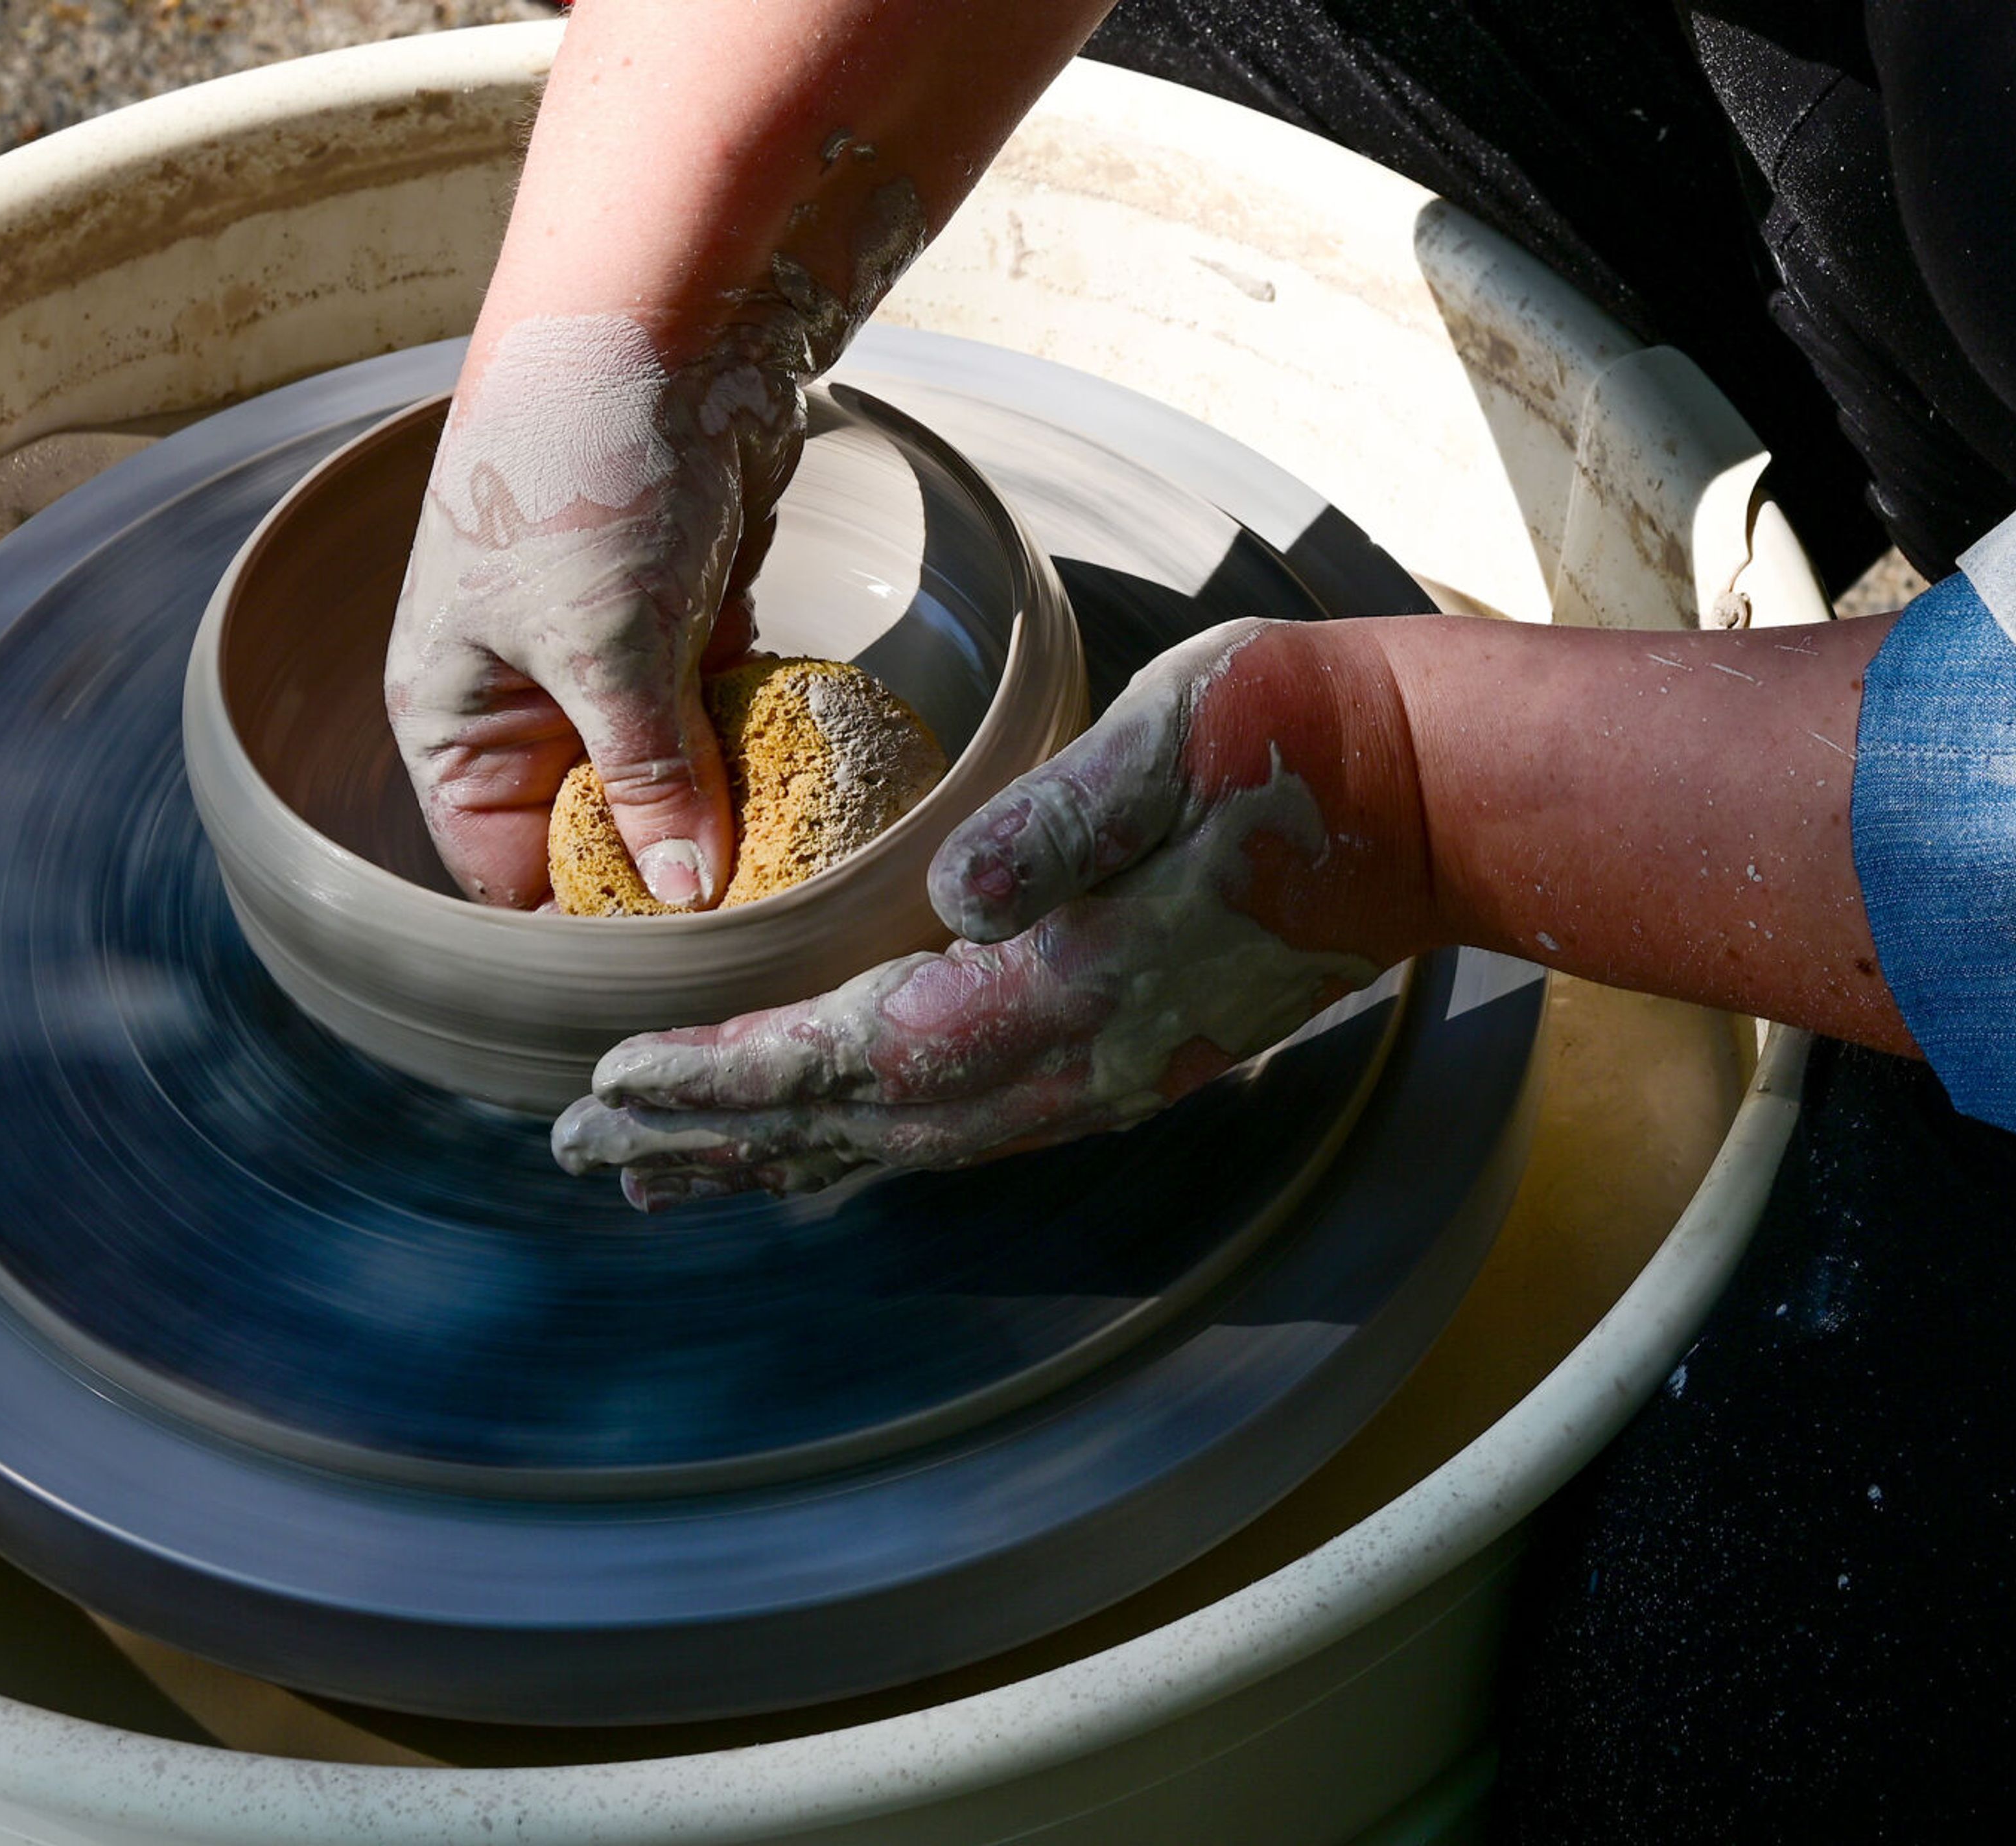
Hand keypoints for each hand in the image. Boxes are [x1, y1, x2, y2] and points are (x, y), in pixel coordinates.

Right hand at [385, 314, 805, 908]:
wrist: (667, 332)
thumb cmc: (585, 475)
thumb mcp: (608, 646)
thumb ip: (649, 778)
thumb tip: (688, 895)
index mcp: (461, 723)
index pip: (514, 875)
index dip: (594, 923)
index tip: (688, 963)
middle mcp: (529, 708)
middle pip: (602, 838)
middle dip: (677, 872)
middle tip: (765, 915)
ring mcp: (613, 669)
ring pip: (676, 784)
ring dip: (732, 811)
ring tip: (800, 851)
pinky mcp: (689, 631)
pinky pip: (724, 725)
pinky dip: (761, 744)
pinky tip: (810, 767)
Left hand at [551, 618, 1438, 1208]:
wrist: (1423, 799)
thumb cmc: (1295, 742)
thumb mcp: (1179, 739)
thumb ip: (1065, 824)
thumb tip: (952, 897)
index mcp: (1067, 987)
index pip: (856, 1057)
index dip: (729, 1077)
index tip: (613, 1088)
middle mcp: (1080, 1062)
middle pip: (862, 1128)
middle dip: (721, 1139)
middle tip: (592, 1155)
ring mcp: (1112, 1073)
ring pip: (913, 1144)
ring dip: (787, 1155)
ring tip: (680, 1171)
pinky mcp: (1135, 1055)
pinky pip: (970, 1128)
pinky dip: (873, 1142)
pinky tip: (838, 1137)